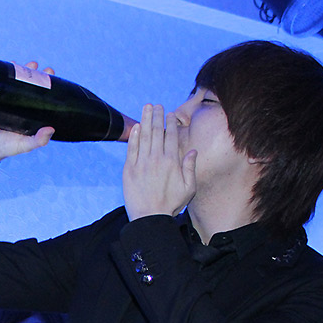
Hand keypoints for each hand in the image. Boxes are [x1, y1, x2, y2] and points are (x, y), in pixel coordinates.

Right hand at [0, 62, 55, 166]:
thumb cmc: (4, 149)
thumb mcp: (23, 145)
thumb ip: (37, 141)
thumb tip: (51, 129)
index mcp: (28, 115)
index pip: (40, 97)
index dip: (47, 86)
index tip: (52, 75)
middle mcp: (18, 107)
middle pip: (29, 87)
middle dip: (36, 75)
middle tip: (41, 68)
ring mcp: (4, 102)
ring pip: (15, 83)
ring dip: (21, 71)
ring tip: (28, 64)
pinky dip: (3, 73)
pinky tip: (8, 64)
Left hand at [122, 104, 196, 219]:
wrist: (149, 217)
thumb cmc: (171, 205)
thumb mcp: (189, 188)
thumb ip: (191, 168)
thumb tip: (193, 150)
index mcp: (172, 162)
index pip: (171, 136)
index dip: (171, 123)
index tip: (170, 114)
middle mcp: (156, 159)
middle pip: (157, 132)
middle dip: (157, 116)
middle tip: (156, 105)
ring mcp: (141, 163)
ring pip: (143, 136)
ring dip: (144, 120)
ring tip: (146, 108)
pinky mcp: (129, 169)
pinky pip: (131, 148)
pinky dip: (133, 136)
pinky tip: (135, 126)